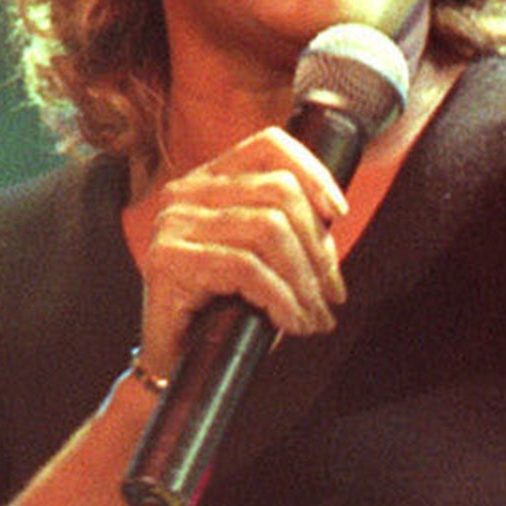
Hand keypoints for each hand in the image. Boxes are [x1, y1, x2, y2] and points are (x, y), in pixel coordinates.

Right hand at [131, 127, 348, 375]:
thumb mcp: (259, 255)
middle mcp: (187, 192)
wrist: (173, 359)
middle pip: (279, 193)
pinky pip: (246, 268)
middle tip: (332, 294)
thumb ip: (287, 226)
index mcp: (211, 179)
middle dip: (318, 247)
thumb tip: (335, 216)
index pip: (268, 146)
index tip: (339, 212)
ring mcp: (173, 223)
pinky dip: (281, 298)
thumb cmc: (221, 307)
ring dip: (304, 281)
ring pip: (269, 230)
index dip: (313, 172)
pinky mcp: (166, 259)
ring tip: (315, 316)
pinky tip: (292, 323)